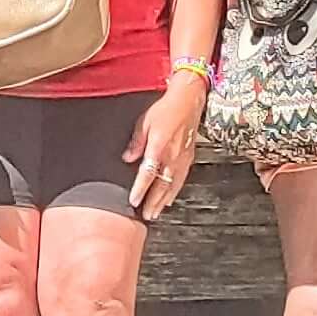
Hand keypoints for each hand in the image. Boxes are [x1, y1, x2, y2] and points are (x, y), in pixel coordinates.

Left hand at [128, 83, 204, 217]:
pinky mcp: (189, 157)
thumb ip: (136, 142)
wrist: (189, 100)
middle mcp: (172, 155)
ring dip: (164, 201)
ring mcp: (182, 158)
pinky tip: (170, 198)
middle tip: (146, 215)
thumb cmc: (166, 108)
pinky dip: (175, 191)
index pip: (148, 173)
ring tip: (156, 212)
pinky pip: (181, 179)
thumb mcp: (145, 121)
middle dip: (153, 202)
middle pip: (162, 184)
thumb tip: (127, 158)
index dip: (140, 188)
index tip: (134, 200)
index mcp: (159, 146)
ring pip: (173, 185)